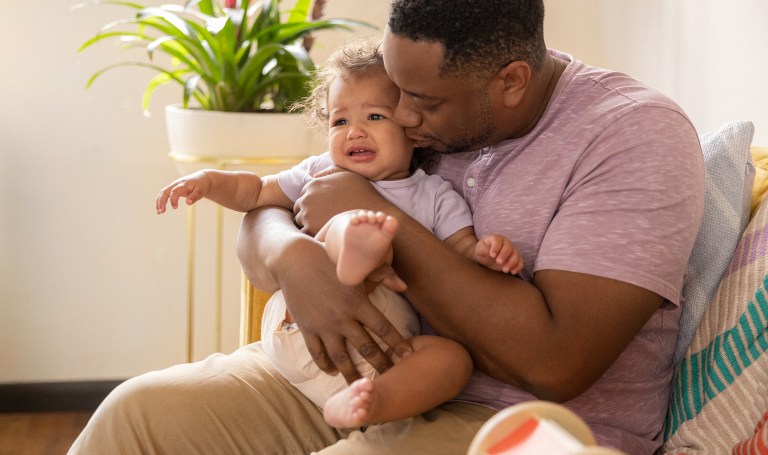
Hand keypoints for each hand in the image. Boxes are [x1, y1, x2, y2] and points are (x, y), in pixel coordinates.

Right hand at [156, 171, 211, 213]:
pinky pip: (164, 194)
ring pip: (163, 192)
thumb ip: (194, 197)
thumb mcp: (200, 191)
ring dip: (159, 202)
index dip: (173, 199)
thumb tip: (188, 203)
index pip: (175, 191)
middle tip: (161, 212)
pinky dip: (161, 201)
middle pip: (165, 191)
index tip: (175, 208)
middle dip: (162, 201)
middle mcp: (176, 184)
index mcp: (183, 185)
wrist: (201, 179)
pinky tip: (160, 209)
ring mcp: (173, 185)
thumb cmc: (201, 186)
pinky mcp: (172, 188)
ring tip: (159, 212)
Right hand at [277, 241, 412, 383]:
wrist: (293, 260)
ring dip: (352, 374)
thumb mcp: (355, 267)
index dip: (397, 343)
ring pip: (341, 358)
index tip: (408, 357)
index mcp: (357, 303)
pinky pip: (317, 353)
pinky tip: (332, 372)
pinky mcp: (307, 328)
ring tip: (360, 388)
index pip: (383, 328)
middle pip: (366, 348)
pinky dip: (325, 365)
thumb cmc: (328, 260)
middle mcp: (342, 318)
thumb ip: (382, 275)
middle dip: (381, 365)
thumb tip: (404, 286)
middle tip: (391, 380)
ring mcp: (324, 326)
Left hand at [294, 171, 387, 235]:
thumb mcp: (347, 174)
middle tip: (324, 217)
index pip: (304, 194)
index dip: (314, 201)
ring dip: (309, 223)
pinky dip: (312, 233)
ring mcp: (307, 214)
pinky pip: (304, 232)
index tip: (324, 206)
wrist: (370, 215)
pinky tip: (325, 232)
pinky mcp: (311, 229)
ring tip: (325, 224)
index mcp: (313, 184)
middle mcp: (307, 198)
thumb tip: (314, 176)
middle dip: (308, 212)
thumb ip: (330, 172)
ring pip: (300, 220)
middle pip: (299, 207)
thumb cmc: (361, 194)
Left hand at [475, 234, 523, 273]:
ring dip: (511, 263)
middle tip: (498, 262)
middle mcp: (506, 243)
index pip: (497, 241)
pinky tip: (512, 272)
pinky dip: (518, 267)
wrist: (486, 258)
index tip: (492, 255)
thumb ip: (483, 249)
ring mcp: (512, 251)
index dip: (495, 247)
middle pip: (508, 247)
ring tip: (504, 270)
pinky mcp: (515, 259)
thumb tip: (489, 252)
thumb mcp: (479, 250)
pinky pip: (520, 262)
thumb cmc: (482, 251)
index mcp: (496, 238)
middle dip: (504, 255)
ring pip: (516, 255)